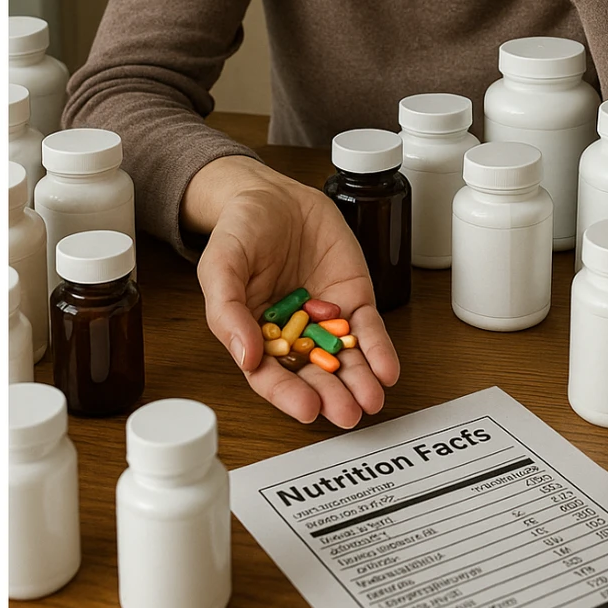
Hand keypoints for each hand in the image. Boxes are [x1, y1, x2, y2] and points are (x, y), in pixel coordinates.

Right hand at [193, 160, 399, 429]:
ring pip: (344, 357)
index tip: (308, 409)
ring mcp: (325, 318)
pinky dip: (378, 350)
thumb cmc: (240, 231)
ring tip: (372, 398)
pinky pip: (367, 328)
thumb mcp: (221, 266)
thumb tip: (246, 356)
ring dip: (359, 381)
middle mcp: (292, 334)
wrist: (273, 194)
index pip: (270, 375)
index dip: (288, 395)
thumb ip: (228, 311)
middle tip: (348, 413)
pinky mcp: (353, 298)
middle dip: (332, 395)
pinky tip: (387, 368)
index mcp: (254, 335)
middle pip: (312, 374)